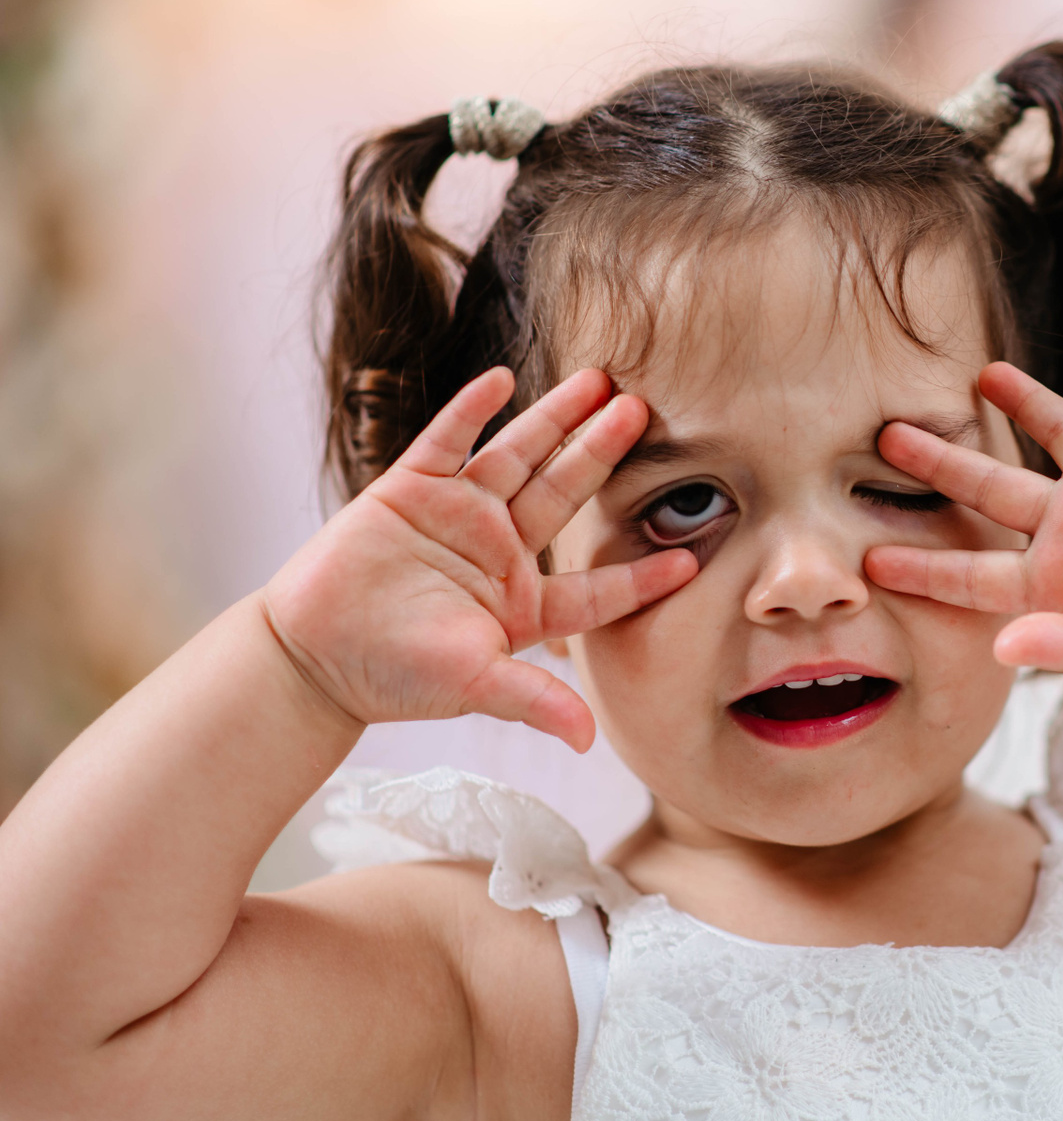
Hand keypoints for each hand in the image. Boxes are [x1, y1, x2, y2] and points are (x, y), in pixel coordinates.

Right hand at [263, 369, 694, 749]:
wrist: (312, 654)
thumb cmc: (393, 675)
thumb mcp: (474, 686)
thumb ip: (534, 702)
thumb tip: (590, 740)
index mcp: (525, 603)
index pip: (597, 586)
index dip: (641, 574)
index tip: (692, 559)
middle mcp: (501, 550)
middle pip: (566, 493)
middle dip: (604, 452)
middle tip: (647, 411)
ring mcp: (459, 514)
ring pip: (519, 456)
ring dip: (556, 418)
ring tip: (600, 381)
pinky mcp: (411, 489)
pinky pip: (448, 440)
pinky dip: (474, 410)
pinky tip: (504, 380)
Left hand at [865, 334, 1062, 698]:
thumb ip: (1060, 649)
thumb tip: (1001, 648)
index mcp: (1048, 579)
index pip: (970, 569)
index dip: (922, 561)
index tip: (867, 556)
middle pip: (990, 487)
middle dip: (939, 463)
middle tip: (885, 435)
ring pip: (1058, 431)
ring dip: (1024, 400)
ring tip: (983, 374)